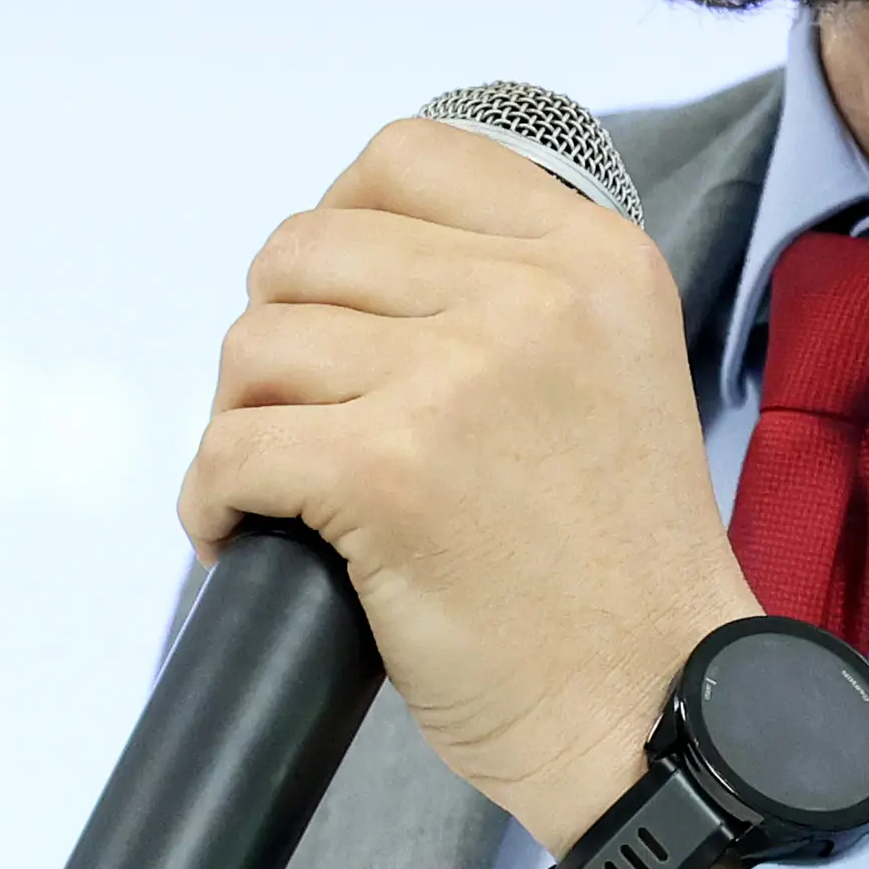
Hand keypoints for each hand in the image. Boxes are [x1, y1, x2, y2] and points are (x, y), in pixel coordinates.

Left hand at [187, 117, 764, 868]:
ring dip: (244, 420)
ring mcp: (458, 379)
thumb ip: (512, 295)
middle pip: (307, 246)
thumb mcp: (611, 372)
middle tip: (299, 418)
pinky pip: (230, 451)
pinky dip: (211, 502)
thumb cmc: (619, 575)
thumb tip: (343, 264)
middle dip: (277, 335)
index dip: (339, 222)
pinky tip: (244, 536)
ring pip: (256, 346)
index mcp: (595, 258)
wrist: (658, 712)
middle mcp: (532, 298)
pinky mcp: (389, 471)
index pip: (406, 155)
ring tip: (281, 486)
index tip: (333, 305)